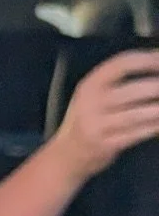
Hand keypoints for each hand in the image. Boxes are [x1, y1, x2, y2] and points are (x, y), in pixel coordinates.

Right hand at [47, 51, 158, 181]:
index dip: (146, 60)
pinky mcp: (105, 145)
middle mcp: (91, 103)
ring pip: (135, 115)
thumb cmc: (86, 119)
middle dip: (155, 87)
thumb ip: (117, 79)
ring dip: (156, 110)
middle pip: (131, 91)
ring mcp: (97, 126)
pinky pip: (135, 134)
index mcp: (89, 85)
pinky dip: (152, 128)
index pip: (121, 64)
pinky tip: (158, 124)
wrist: (66, 155)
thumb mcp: (92, 93)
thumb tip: (154, 62)